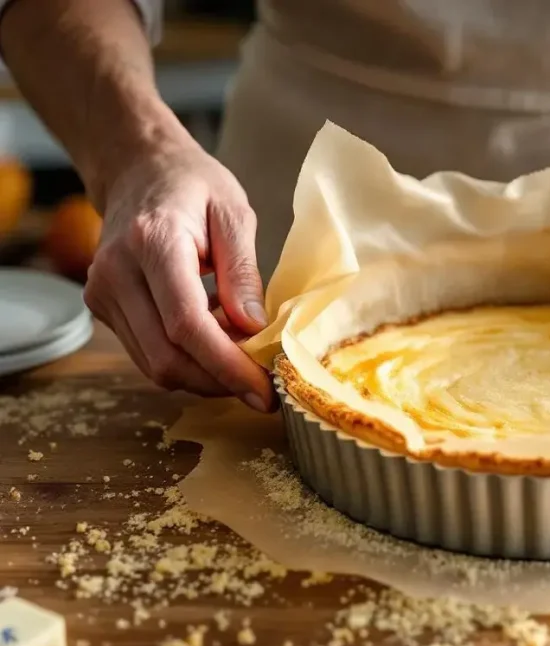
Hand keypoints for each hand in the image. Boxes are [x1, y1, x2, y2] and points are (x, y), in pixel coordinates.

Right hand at [83, 143, 275, 410]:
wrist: (137, 169)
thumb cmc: (192, 185)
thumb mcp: (234, 214)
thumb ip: (243, 272)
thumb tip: (253, 329)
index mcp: (153, 242)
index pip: (186, 325)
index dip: (226, 366)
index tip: (264, 389)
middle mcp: (117, 273)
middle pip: (166, 358)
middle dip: (219, 382)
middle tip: (262, 386)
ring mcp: (102, 293)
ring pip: (154, 366)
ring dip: (205, 377)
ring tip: (243, 362)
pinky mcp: (102, 307)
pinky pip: (147, 354)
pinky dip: (187, 362)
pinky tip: (216, 345)